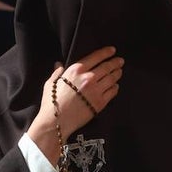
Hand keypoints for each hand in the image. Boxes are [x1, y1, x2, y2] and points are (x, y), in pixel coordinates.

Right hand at [26, 47, 122, 166]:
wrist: (57, 121)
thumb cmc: (51, 102)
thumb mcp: (51, 83)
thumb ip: (57, 72)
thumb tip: (59, 65)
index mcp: (76, 70)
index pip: (95, 57)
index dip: (106, 52)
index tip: (112, 50)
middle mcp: (88, 78)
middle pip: (107, 67)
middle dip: (115, 63)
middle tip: (120, 61)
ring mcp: (96, 90)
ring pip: (112, 79)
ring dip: (117, 74)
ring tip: (119, 72)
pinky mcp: (100, 103)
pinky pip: (112, 92)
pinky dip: (115, 88)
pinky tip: (115, 86)